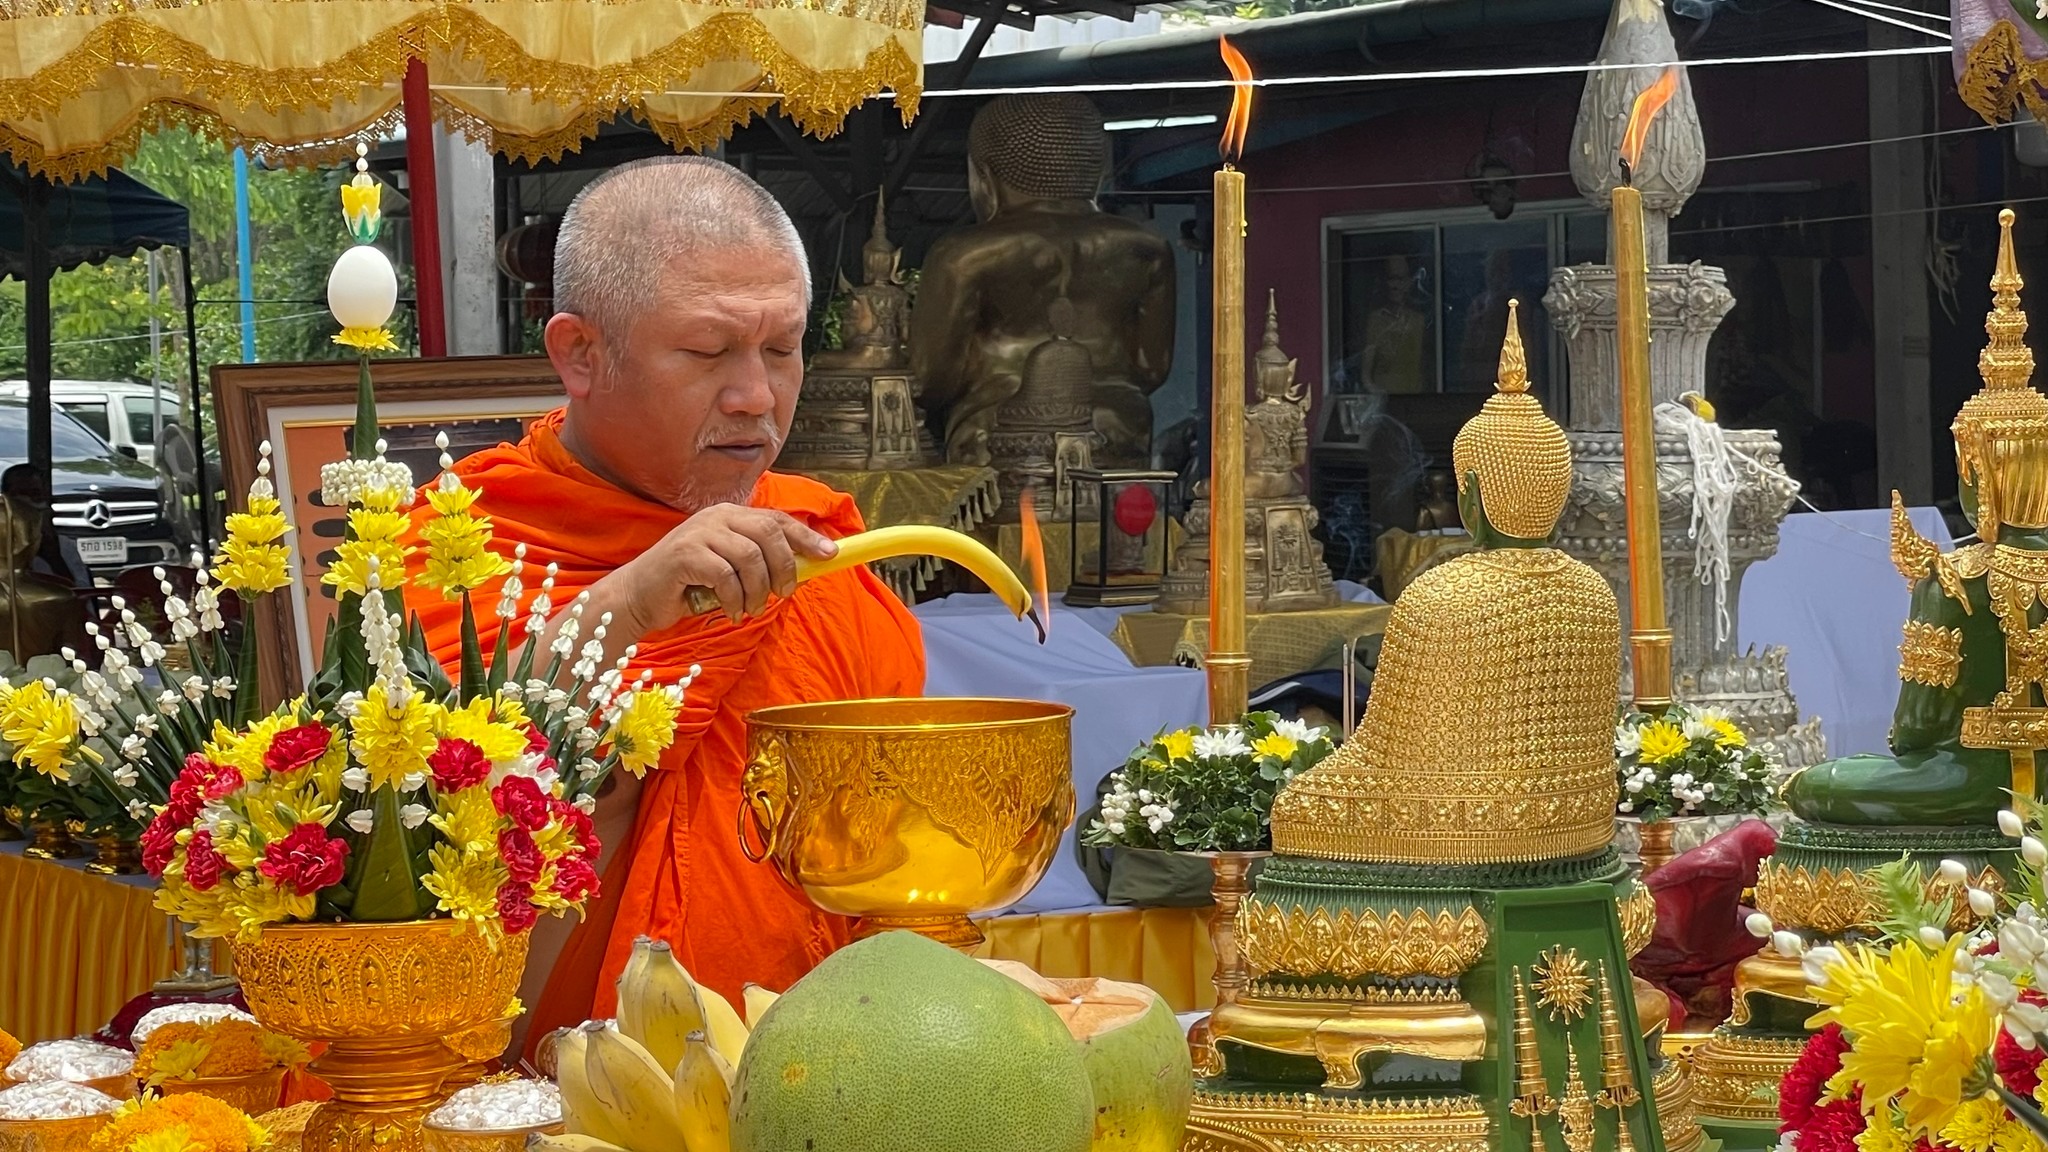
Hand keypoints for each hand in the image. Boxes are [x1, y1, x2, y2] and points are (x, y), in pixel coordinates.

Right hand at [613, 504, 837, 629]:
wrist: (638, 597)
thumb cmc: (689, 586)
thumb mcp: (731, 571)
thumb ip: (761, 562)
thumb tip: (807, 566)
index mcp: (730, 515)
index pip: (777, 519)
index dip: (806, 536)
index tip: (830, 554)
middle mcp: (716, 517)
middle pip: (768, 533)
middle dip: (785, 566)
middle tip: (784, 593)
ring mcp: (699, 533)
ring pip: (750, 557)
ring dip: (758, 589)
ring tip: (751, 607)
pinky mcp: (684, 555)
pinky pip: (726, 576)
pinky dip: (734, 599)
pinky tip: (729, 611)